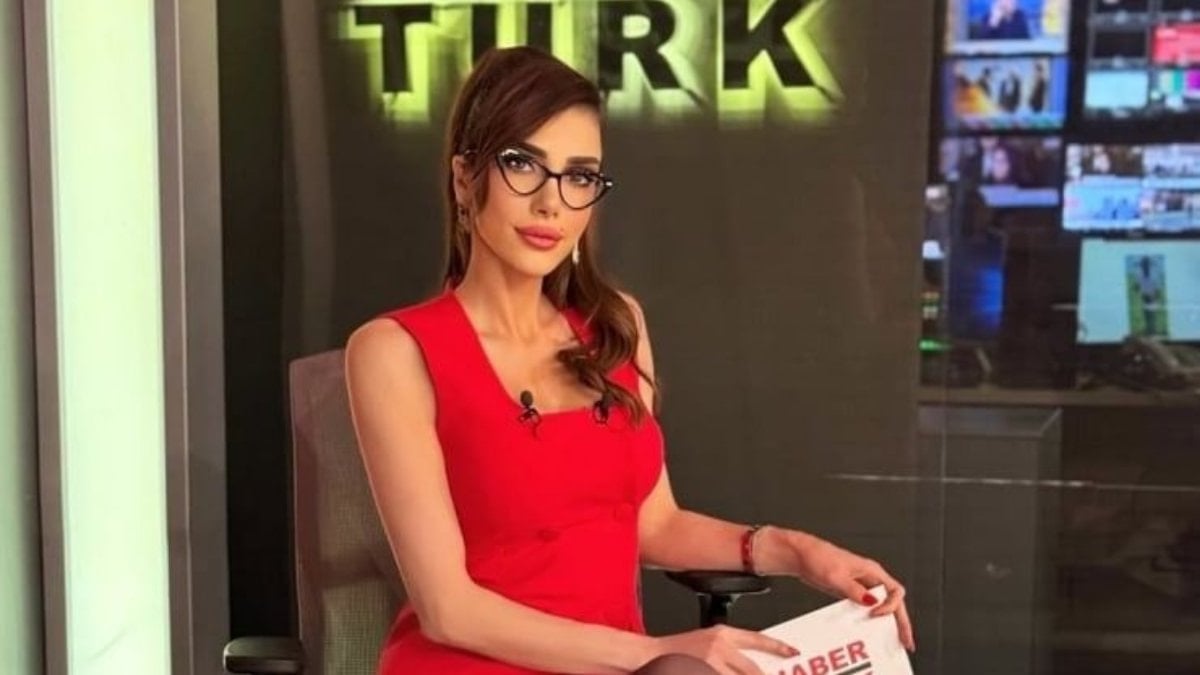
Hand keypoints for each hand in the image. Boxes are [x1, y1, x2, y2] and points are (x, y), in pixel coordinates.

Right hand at [652, 625, 798, 674]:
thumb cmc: (676, 649)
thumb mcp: (706, 641)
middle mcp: (718, 648)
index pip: (756, 639)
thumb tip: (752, 667)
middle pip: (753, 671)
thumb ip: (729, 650)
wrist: (649, 654)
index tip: (792, 652)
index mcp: (722, 634)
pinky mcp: (701, 673)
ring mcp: (710, 665)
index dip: (776, 647)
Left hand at [760, 528, 915, 651]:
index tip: (875, 614)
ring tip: (892, 641)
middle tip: (905, 641)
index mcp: (872, 570)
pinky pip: (866, 608)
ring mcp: (861, 585)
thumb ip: (854, 590)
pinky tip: (868, 631)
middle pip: (893, 602)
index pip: (895, 592)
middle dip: (901, 622)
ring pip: (881, 606)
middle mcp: (870, 578)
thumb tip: (872, 602)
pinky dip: (870, 620)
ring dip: (887, 623)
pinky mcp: (851, 592)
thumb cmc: (818, 557)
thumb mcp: (836, 576)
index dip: (890, 606)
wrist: (801, 556)